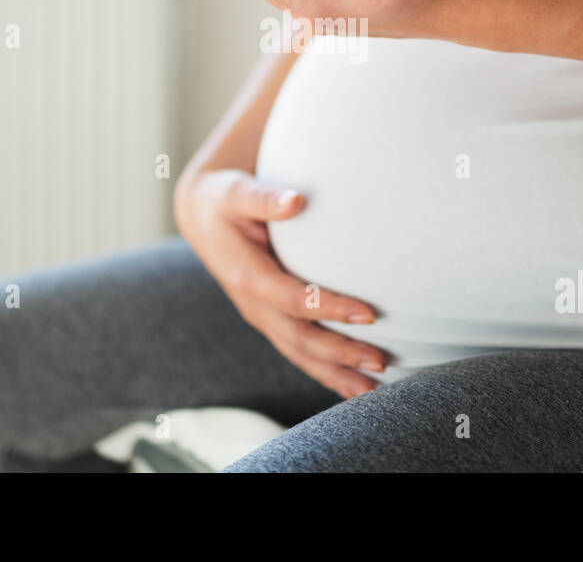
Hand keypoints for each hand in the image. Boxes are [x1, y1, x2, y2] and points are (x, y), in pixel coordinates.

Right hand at [173, 167, 386, 397]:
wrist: (201, 217)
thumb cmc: (224, 200)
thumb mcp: (237, 192)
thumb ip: (264, 198)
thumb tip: (296, 201)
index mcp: (247, 276)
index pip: (294, 300)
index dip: (330, 309)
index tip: (369, 315)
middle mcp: (253, 304)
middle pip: (299, 339)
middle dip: (340, 354)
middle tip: (381, 362)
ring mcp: (261, 316)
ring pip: (298, 354)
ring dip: (335, 374)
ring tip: (372, 389)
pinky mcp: (269, 319)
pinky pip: (298, 350)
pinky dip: (325, 370)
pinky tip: (352, 384)